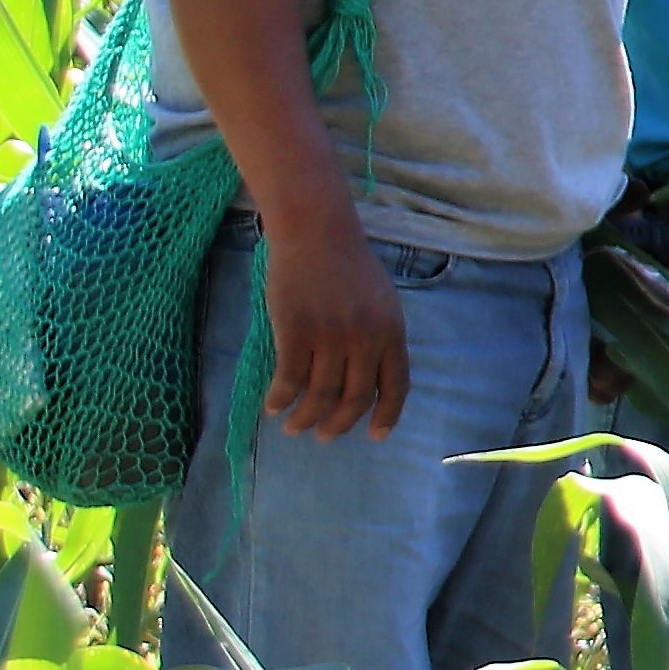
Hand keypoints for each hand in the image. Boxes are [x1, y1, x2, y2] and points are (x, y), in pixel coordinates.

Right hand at [257, 213, 410, 441]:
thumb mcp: (381, 301)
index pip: (396, 386)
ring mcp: (331, 337)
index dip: (386, 416)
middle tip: (322, 435)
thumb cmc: (347, 266)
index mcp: (392, 331)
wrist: (316, 232)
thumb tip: (372, 379)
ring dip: (304, 418)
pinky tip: (272, 406)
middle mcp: (366, 339)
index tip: (374, 436)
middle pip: (354, 399)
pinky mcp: (296, 332)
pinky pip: (289, 379)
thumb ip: (380, 337)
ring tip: (293, 426)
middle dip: (337, 425)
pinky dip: (280, 398)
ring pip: (319, 396)